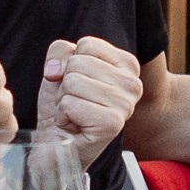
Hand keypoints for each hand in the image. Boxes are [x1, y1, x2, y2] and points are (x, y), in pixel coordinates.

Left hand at [38, 34, 141, 163]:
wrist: (58, 145)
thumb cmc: (65, 105)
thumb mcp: (61, 67)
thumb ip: (60, 51)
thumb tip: (56, 71)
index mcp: (128, 66)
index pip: (87, 44)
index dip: (71, 64)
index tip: (80, 84)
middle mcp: (133, 84)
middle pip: (78, 62)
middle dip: (66, 84)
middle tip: (76, 103)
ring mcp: (125, 105)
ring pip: (72, 82)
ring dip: (64, 100)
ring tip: (75, 114)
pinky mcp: (112, 124)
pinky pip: (70, 104)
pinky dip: (63, 116)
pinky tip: (74, 126)